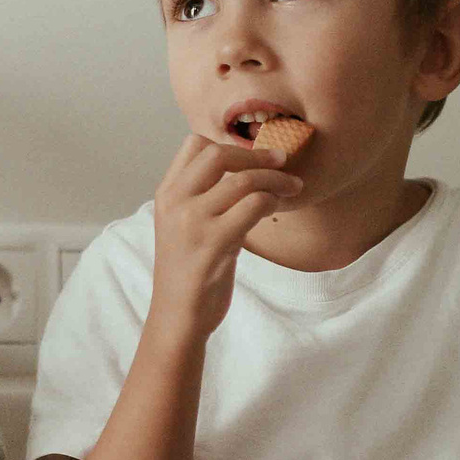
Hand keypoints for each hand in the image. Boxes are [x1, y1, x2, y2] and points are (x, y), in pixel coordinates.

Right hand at [146, 134, 302, 339]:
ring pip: (243, 180)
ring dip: (276, 179)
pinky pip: (253, 205)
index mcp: (167, 194)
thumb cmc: (189, 271)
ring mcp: (193, 222)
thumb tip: (244, 170)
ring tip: (292, 187)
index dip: (229, 146)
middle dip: (256, 155)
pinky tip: (276, 209)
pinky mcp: (214, 243)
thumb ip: (202, 197)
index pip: (194, 145)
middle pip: (218, 154)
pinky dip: (272, 201)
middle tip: (282, 161)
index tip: (254, 158)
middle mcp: (175, 202)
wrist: (177, 315)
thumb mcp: (184, 226)